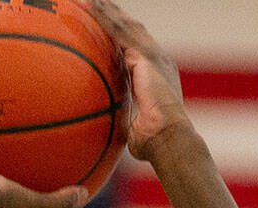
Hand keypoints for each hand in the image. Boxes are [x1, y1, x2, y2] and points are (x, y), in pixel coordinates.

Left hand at [80, 0, 190, 162]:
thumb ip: (123, 122)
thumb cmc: (153, 143)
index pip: (133, 50)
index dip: (118, 37)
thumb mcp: (133, 128)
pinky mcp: (146, 57)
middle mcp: (156, 60)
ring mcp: (153, 56)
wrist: (169, 138)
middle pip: (130, 31)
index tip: (103, 29)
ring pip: (125, 25)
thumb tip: (106, 133)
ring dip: (106, 10)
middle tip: (93, 4)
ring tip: (87, 0)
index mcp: (154, 75)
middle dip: (113, 16)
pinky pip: (120, 31)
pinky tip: (90, 6)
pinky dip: (105, 18)